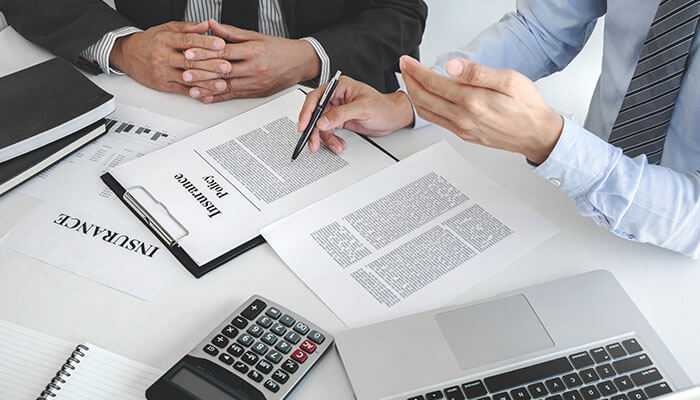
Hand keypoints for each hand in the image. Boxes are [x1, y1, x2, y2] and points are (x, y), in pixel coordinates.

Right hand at [110, 21, 230, 96]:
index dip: (205, 43)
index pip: (188, 41)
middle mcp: (164, 56)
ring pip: (187, 78)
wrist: (127, 54)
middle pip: (190, 61)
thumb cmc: (150, 41)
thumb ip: (188, 27)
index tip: (220, 44)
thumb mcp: (167, 28)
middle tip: (227, 66)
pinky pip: (182, 90)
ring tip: (222, 84)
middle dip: (210, 65)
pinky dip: (196, 93)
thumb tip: (207, 25)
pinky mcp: (163, 85)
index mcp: (166, 40)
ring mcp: (163, 72)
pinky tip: (208, 94)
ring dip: (206, 82)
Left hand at [183, 20, 320, 101]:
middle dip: (202, 72)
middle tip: (185, 72)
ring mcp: (255, 83)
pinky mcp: (256, 93)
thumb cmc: (279, 49)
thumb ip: (231, 32)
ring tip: (192, 89)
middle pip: (224, 71)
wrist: (300, 63)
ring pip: (227, 86)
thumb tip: (211, 25)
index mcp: (254, 51)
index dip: (206, 53)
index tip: (190, 53)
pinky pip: (234, 96)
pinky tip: (207, 98)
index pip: (225, 53)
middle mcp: (254, 69)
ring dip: (208, 88)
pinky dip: (219, 97)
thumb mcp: (256, 36)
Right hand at [298, 76, 414, 153]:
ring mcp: (337, 110)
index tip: (304, 125)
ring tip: (335, 145)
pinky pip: (329, 131)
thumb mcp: (363, 109)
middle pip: (315, 113)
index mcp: (339, 87)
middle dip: (314, 129)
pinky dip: (332, 140)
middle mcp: (335, 97)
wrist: (394, 117)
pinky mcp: (339, 121)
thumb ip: (341, 114)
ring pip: (320, 125)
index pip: (316, 97)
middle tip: (313, 142)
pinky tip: (339, 144)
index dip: (307, 111)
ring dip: (324, 138)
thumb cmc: (384, 106)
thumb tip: (323, 121)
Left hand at [400, 56, 563, 163]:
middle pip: (424, 99)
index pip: (434, 83)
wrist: (537, 134)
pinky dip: (425, 109)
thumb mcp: (509, 80)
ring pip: (427, 113)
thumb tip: (452, 66)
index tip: (408, 61)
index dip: (416, 71)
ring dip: (414, 96)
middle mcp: (464, 118)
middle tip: (404, 68)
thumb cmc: (527, 106)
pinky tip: (426, 100)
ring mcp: (462, 129)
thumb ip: (478, 72)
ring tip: (410, 82)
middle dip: (410, 81)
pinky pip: (437, 122)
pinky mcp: (464, 135)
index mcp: (472, 101)